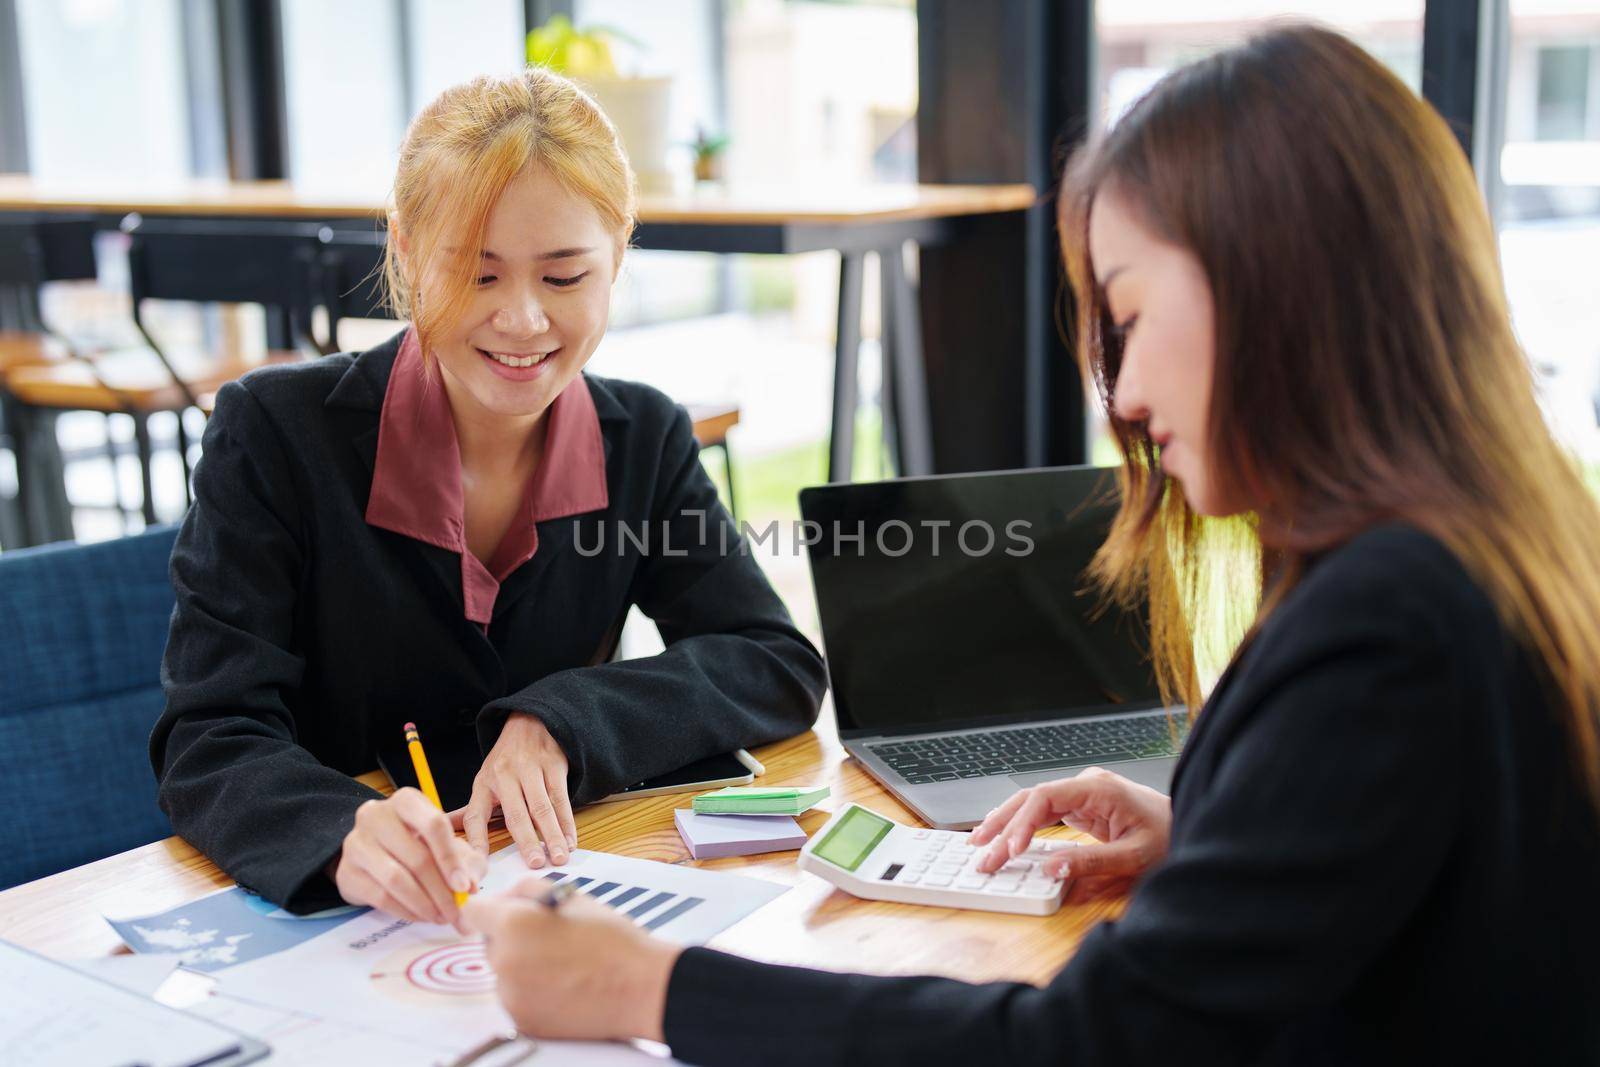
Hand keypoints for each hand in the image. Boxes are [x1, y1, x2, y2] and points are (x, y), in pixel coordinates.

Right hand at [333, 787, 487, 929]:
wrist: (368, 854)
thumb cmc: (414, 843)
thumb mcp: (442, 842)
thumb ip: (464, 860)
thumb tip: (468, 886)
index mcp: (406, 801)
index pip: (433, 825)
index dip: (452, 859)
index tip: (465, 887)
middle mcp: (376, 816)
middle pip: (417, 857)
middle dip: (442, 892)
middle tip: (457, 913)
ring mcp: (356, 843)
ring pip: (397, 880)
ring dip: (425, 905)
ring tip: (441, 917)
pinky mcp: (346, 872)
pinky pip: (380, 897)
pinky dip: (406, 911)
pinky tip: (421, 916)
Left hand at [453, 713, 576, 867]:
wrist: (531, 721)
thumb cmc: (506, 760)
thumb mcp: (485, 779)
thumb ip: (472, 810)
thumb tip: (444, 829)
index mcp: (483, 783)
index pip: (475, 816)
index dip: (476, 841)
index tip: (479, 866)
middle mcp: (505, 776)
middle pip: (516, 814)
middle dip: (526, 841)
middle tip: (535, 864)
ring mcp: (530, 769)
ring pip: (542, 807)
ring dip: (552, 834)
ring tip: (558, 857)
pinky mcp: (553, 764)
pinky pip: (561, 797)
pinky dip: (567, 822)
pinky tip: (570, 840)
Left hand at [462, 878, 682, 1041]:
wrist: (640, 988)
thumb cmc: (611, 940)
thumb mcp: (571, 897)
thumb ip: (527, 888)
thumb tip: (503, 898)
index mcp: (514, 925)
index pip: (474, 912)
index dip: (490, 909)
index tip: (502, 913)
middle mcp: (505, 962)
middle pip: (489, 944)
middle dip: (510, 937)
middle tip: (548, 937)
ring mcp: (512, 996)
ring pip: (503, 973)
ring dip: (520, 966)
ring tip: (561, 963)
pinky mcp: (523, 1021)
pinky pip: (515, 998)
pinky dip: (531, 992)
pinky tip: (562, 985)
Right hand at [970, 767, 1171, 902]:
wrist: (1193, 825)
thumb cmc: (1171, 836)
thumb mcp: (1135, 857)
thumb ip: (1092, 862)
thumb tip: (1051, 869)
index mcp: (1098, 788)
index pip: (1046, 798)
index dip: (1021, 823)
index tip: (1010, 850)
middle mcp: (1087, 785)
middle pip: (1032, 798)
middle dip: (1003, 825)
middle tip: (981, 853)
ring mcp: (1083, 793)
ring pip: (1034, 803)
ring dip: (1007, 823)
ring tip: (981, 843)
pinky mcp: (1083, 805)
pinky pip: (1045, 811)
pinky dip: (1024, 824)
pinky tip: (1006, 835)